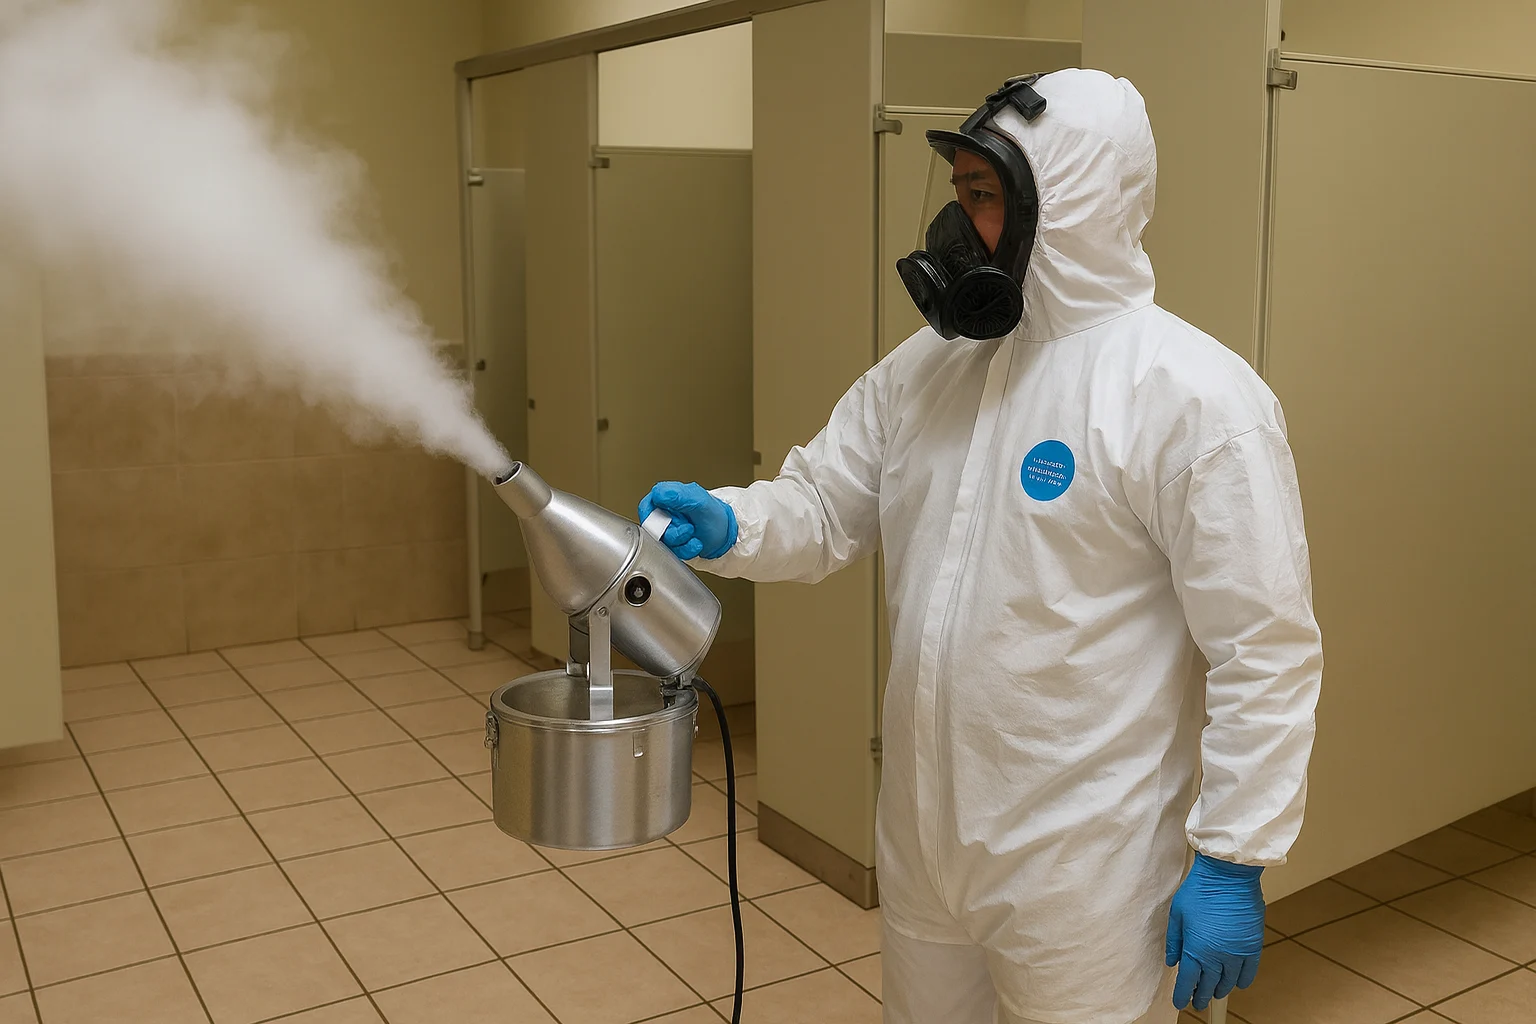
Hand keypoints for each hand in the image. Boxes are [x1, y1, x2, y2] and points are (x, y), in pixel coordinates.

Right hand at [639, 482, 737, 559]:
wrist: (728, 534)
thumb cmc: (716, 515)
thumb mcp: (700, 501)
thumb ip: (678, 495)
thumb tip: (658, 493)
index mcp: (669, 498)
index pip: (646, 505)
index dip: (653, 516)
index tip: (664, 521)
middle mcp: (667, 514)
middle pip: (653, 528)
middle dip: (673, 532)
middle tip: (688, 528)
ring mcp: (670, 530)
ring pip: (663, 542)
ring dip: (682, 541)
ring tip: (694, 535)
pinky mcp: (674, 544)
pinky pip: (673, 552)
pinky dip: (686, 550)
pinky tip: (696, 543)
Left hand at [1166, 854, 1265, 1010]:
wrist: (1228, 875)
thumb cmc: (1199, 890)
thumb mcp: (1177, 914)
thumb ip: (1174, 941)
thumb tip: (1172, 961)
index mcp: (1196, 949)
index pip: (1188, 981)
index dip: (1183, 994)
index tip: (1180, 1002)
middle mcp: (1218, 956)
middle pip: (1208, 984)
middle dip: (1201, 995)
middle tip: (1197, 1001)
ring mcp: (1237, 953)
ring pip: (1229, 981)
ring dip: (1220, 989)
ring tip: (1213, 992)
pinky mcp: (1253, 945)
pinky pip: (1249, 971)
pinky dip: (1243, 981)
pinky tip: (1237, 984)